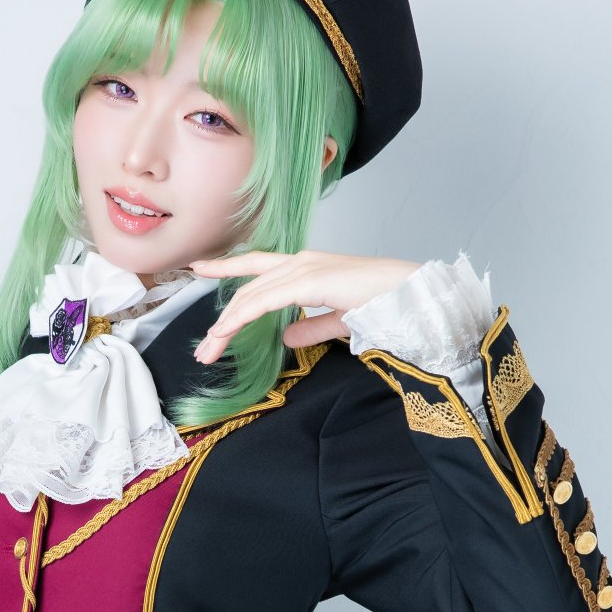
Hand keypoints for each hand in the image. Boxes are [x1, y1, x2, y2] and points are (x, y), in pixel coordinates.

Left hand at [188, 249, 422, 360]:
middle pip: (249, 285)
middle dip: (223, 316)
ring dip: (227, 324)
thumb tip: (287, 337)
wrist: (411, 297)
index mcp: (309, 267)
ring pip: (252, 294)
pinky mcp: (311, 280)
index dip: (227, 267)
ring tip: (210, 350)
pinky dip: (242, 316)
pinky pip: (265, 299)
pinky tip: (227, 331)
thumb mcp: (338, 321)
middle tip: (204, 347)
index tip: (200, 268)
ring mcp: (306, 267)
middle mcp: (302, 261)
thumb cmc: (385, 305)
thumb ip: (311, 328)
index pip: (259, 265)